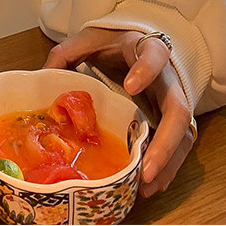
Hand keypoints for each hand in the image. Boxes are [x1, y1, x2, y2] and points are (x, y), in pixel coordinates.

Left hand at [43, 27, 193, 197]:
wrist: (137, 40)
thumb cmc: (113, 42)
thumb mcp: (88, 40)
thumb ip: (66, 53)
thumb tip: (42, 77)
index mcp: (144, 50)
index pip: (154, 54)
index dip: (145, 70)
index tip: (131, 87)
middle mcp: (167, 77)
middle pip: (178, 109)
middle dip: (165, 142)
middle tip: (144, 167)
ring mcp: (174, 100)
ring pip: (183, 134)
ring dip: (167, 163)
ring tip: (145, 185)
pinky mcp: (173, 119)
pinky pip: (178, 145)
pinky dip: (167, 167)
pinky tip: (149, 185)